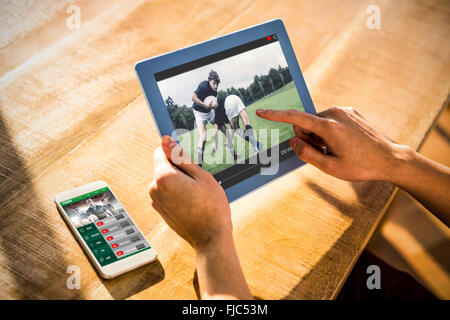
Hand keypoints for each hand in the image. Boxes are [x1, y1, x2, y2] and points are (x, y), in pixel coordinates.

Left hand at [149, 135, 231, 249]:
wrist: (211, 238)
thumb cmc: (211, 207)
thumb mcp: (201, 176)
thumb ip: (180, 157)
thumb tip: (165, 140)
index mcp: (163, 177)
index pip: (160, 151)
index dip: (176, 153)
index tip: (190, 163)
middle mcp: (154, 189)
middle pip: (163, 166)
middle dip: (179, 169)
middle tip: (198, 182)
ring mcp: (156, 202)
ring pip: (166, 181)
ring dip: (180, 182)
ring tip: (197, 195)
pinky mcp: (161, 211)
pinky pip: (168, 194)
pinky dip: (178, 194)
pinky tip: (193, 203)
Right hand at [256, 107, 406, 181]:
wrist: (389, 159)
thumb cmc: (361, 166)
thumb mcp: (330, 167)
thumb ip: (307, 154)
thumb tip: (293, 141)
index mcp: (329, 127)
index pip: (296, 118)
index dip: (276, 115)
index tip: (262, 111)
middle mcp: (336, 113)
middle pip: (306, 123)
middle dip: (308, 138)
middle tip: (324, 152)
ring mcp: (344, 110)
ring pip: (317, 122)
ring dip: (319, 136)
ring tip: (337, 149)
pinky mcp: (350, 111)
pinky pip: (329, 120)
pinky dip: (329, 131)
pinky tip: (344, 142)